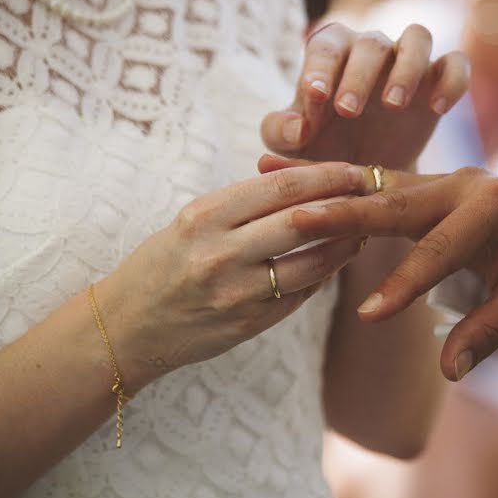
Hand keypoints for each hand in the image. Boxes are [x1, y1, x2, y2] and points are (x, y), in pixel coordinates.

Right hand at [96, 162, 370, 390]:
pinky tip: (334, 262)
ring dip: (344, 245)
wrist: (128, 327)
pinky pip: (299, 296)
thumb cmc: (161, 264)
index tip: (351, 170)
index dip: (323, 176)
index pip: (279, 188)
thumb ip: (241, 206)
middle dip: (343, 205)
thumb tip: (303, 186)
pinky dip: (322, 276)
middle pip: (301, 222)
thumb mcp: (190, 222)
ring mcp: (236, 294)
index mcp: (203, 218)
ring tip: (361, 230)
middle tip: (369, 195)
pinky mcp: (249, 325)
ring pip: (311, 264)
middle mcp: (219, 254)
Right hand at [258, 155, 497, 381]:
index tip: (369, 316)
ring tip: (267, 170)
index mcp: (494, 208)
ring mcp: (437, 177)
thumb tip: (451, 372)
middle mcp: (461, 183)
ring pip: (371, 181)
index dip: (406, 285)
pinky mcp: (419, 181)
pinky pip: (369, 179)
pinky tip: (282, 168)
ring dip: (320, 182)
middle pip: (394, 203)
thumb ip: (489, 331)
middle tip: (295, 222)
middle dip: (343, 215)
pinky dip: (328, 178)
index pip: (442, 250)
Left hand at [260, 23, 469, 169]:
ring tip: (394, 104)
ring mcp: (409, 61)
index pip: (326, 46)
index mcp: (332, 53)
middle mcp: (372, 48)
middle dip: (359, 74)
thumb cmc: (321, 150)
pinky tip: (438, 109)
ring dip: (407, 67)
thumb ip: (281, 133)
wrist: (364, 174)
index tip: (315, 96)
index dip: (320, 67)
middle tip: (348, 112)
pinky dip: (452, 79)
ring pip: (418, 37)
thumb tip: (298, 127)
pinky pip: (456, 64)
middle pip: (371, 42)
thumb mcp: (291, 147)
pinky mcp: (439, 80)